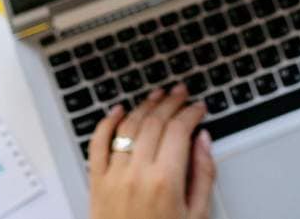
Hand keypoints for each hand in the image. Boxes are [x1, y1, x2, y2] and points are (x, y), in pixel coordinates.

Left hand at [87, 87, 215, 218]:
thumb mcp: (197, 215)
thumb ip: (203, 175)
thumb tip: (203, 142)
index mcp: (165, 181)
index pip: (179, 130)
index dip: (191, 112)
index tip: (198, 107)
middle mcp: (137, 174)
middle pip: (154, 122)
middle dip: (170, 102)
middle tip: (180, 93)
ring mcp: (113, 176)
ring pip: (127, 127)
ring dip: (143, 106)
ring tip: (156, 96)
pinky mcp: (96, 182)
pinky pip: (97, 144)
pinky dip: (106, 123)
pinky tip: (116, 111)